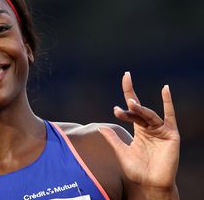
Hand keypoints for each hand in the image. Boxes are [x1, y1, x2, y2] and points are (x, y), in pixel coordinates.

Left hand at [99, 72, 179, 196]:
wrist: (151, 184)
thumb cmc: (137, 170)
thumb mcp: (121, 152)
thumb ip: (113, 139)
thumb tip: (100, 126)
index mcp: (139, 130)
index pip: (132, 109)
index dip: (127, 96)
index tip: (122, 88)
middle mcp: (149, 127)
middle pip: (138, 111)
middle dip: (130, 106)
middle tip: (122, 106)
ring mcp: (160, 129)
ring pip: (148, 114)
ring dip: (139, 109)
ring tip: (130, 104)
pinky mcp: (171, 134)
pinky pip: (170, 116)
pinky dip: (168, 102)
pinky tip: (165, 89)